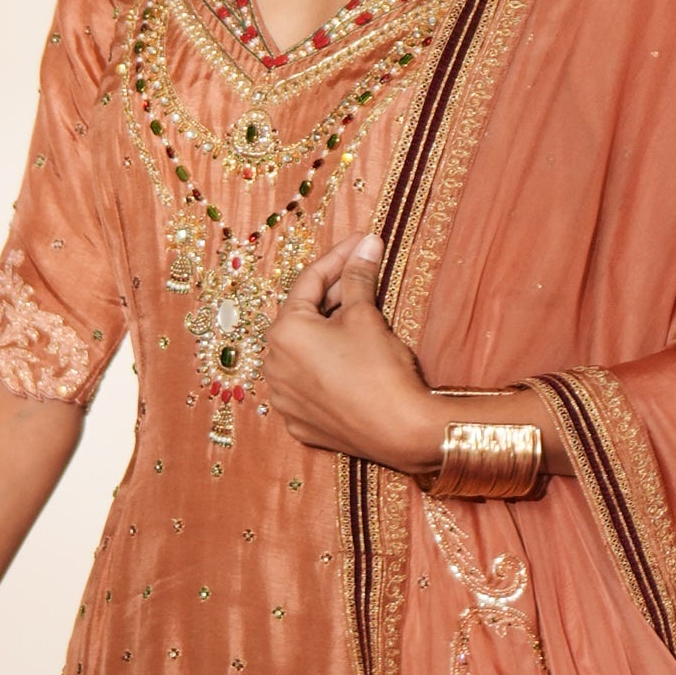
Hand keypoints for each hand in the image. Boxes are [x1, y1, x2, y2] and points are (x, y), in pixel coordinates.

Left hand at [260, 236, 446, 470]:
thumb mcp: (366, 316)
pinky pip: (308, 385)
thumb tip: (367, 244)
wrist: (401, 431)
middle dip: (334, 295)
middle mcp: (274, 365)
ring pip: (303, 353)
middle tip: (363, 274)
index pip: (309, 282)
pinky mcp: (300, 423)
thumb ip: (358, 277)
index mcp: (284, 333)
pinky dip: (325, 368)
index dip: (339, 258)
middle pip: (303, 317)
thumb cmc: (380, 370)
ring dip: (328, 332)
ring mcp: (285, 399)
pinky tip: (350, 359)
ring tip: (359, 316)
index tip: (360, 243)